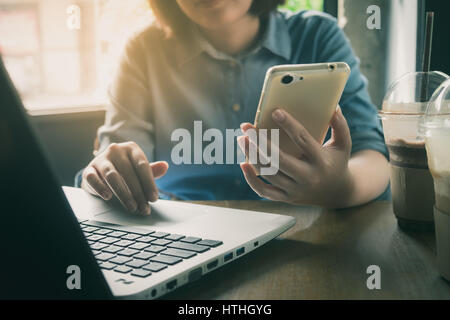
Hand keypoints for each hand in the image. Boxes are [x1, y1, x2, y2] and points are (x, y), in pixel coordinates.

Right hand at [81, 141, 168, 214]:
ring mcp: (101, 159)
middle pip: (128, 173)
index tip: (154, 198)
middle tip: (143, 207)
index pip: (142, 165)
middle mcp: (116, 150)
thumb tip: (165, 166)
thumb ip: (152, 170)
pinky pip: (92, 178)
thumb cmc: (124, 171)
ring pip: (112, 176)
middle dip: (138, 193)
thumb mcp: (139, 170)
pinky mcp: (88, 169)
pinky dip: (100, 187)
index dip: (149, 183)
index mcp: (131, 148)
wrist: (100, 172)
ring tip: (131, 207)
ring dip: (123, 193)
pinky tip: (108, 197)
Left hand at [239, 107, 354, 207]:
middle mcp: (308, 177)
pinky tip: (243, 163)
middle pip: (280, 160)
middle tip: (246, 127)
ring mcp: (295, 190)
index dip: (289, 125)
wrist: (336, 193)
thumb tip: (334, 107)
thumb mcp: (344, 144)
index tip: (275, 112)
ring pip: (269, 174)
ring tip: (242, 139)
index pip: (303, 140)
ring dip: (252, 156)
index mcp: (321, 161)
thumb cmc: (336, 162)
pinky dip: (251, 179)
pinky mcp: (286, 198)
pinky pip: (264, 191)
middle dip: (261, 143)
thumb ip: (340, 126)